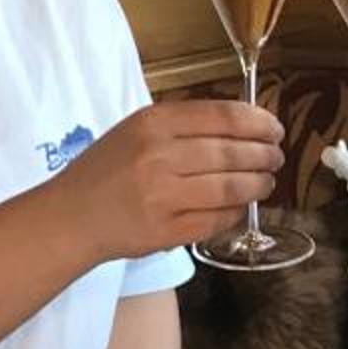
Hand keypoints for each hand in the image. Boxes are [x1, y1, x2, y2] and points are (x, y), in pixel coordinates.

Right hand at [61, 98, 283, 258]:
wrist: (71, 216)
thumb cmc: (106, 170)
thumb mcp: (137, 130)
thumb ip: (184, 125)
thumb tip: (243, 126)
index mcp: (155, 123)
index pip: (224, 117)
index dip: (259, 123)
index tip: (274, 129)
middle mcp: (160, 156)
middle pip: (233, 152)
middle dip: (265, 155)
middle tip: (276, 157)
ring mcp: (163, 196)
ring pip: (231, 187)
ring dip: (258, 185)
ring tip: (266, 182)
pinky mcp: (166, 231)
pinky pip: (217, 219)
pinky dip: (237, 212)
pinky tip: (241, 206)